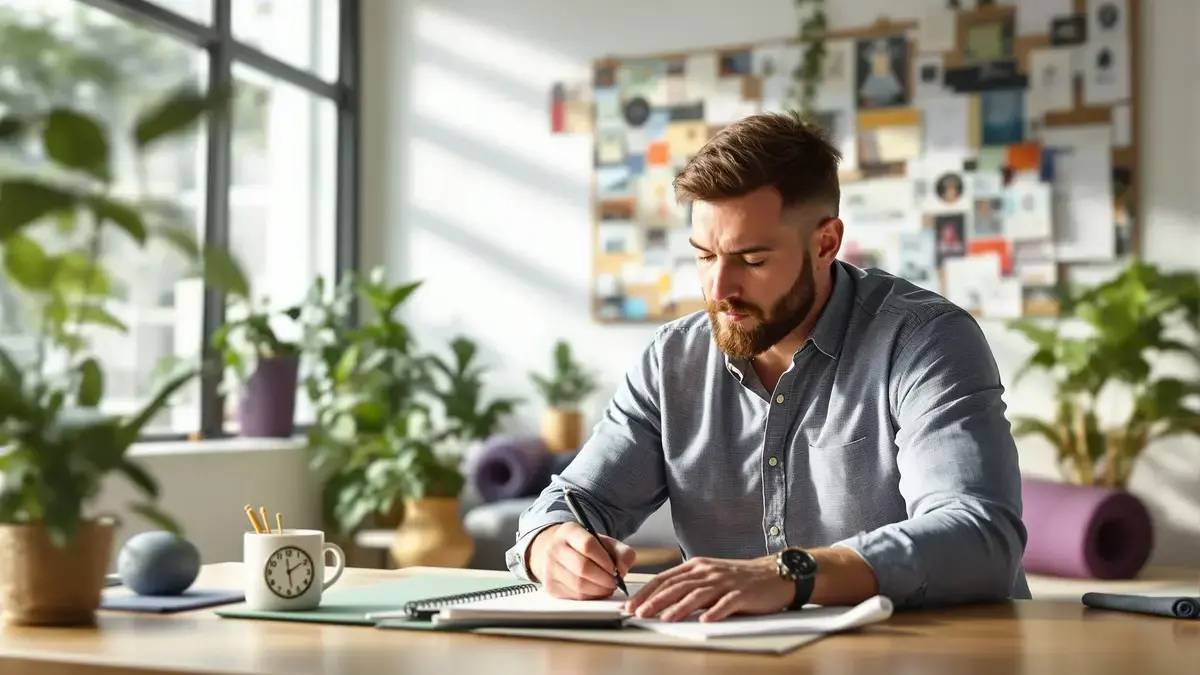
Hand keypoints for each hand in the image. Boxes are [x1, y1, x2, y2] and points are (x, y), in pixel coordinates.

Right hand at [528, 523, 635, 599]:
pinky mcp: (551, 586)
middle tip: (614, 582)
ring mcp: (550, 568)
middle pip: (582, 567)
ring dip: (599, 590)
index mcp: (569, 532)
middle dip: (604, 578)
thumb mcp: (603, 542)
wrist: (555, 551)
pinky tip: (596, 591)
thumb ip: (621, 551)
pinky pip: (574, 596)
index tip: (615, 569)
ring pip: (578, 584)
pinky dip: (590, 596)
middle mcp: (555, 549)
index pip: (588, 544)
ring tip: (607, 587)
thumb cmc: (583, 547)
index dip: (605, 560)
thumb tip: (623, 569)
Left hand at [624, 556, 793, 621]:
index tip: (630, 605)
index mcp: (696, 566)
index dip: (646, 592)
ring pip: (697, 594)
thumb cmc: (738, 579)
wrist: (774, 574)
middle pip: (676, 586)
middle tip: (638, 613)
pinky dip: (715, 612)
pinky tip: (705, 621)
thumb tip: (660, 601)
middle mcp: (708, 571)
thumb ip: (688, 586)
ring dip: (678, 607)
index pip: (665, 579)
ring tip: (664, 619)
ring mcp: (725, 582)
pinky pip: (726, 603)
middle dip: (655, 601)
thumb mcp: (709, 577)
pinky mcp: (742, 593)